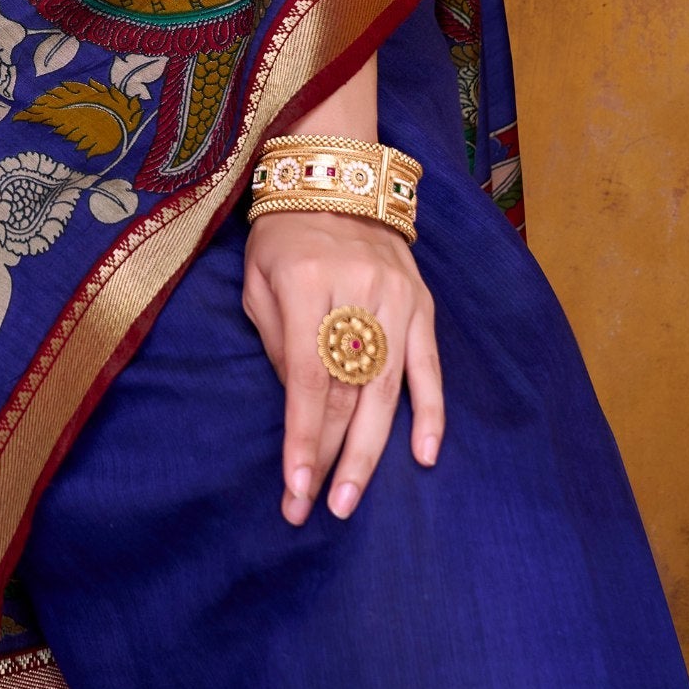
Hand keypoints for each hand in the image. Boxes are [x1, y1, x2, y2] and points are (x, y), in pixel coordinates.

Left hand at [242, 208, 442, 525]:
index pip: (307, 378)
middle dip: (333, 457)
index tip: (295, 489)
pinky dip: (430, 412)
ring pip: (387, 390)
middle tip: (322, 510)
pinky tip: (424, 456)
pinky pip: (430, 366)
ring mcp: (396, 297)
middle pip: (348, 392)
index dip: (303, 439)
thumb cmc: (282, 235)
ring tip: (352, 498)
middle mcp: (356, 290)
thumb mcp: (258, 280)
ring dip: (371, 451)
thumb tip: (300, 410)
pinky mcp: (421, 302)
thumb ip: (276, 343)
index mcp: (306, 282)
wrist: (335, 178)